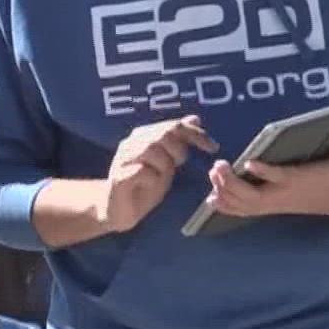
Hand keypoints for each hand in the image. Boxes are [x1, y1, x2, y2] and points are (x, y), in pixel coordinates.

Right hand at [102, 116, 218, 233]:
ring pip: (151, 149)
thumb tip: (195, 118)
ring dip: (165, 165)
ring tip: (162, 177)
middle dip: (179, 150)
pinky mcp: (119, 178)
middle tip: (179, 164)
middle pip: (163, 134)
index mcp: (143, 136)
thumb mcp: (167, 163)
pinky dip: (152, 178)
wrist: (116, 210)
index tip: (213, 147)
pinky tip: (151, 185)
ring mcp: (123, 160)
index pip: (174, 125)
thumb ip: (178, 141)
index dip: (195, 134)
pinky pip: (141, 171)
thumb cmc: (143, 186)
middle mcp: (131, 143)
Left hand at [208, 132, 328, 219]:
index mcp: (302, 180)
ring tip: (212, 175)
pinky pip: (249, 211)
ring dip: (227, 193)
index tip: (248, 162)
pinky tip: (213, 200)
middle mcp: (286, 194)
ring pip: (247, 205)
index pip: (281, 177)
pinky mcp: (277, 206)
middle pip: (254, 196)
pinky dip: (230, 207)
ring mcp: (280, 203)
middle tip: (217, 166)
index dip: (265, 171)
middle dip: (233, 184)